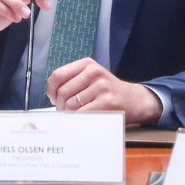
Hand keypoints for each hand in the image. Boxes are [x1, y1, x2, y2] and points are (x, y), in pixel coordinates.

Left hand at [45, 57, 162, 124]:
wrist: (134, 100)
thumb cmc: (107, 91)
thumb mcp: (91, 78)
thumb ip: (72, 81)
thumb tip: (51, 95)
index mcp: (87, 64)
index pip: (58, 75)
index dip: (52, 90)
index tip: (53, 98)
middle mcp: (94, 72)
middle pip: (63, 92)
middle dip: (60, 106)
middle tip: (64, 111)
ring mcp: (102, 87)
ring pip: (71, 105)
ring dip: (68, 114)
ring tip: (74, 116)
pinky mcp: (107, 103)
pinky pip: (83, 114)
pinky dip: (78, 119)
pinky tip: (82, 119)